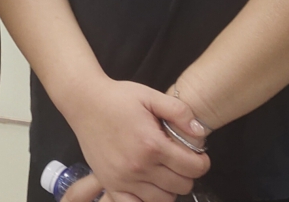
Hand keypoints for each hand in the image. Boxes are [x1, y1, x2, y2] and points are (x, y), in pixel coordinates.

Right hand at [65, 75, 209, 201]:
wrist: (86, 103)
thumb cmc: (120, 97)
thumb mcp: (152, 96)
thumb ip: (179, 112)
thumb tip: (200, 132)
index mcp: (152, 144)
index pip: (191, 167)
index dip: (202, 162)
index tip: (200, 156)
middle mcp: (139, 167)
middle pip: (180, 187)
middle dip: (188, 174)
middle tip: (182, 160)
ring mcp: (123, 180)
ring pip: (162, 200)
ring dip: (170, 188)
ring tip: (166, 171)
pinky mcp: (110, 186)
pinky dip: (147, 200)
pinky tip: (150, 186)